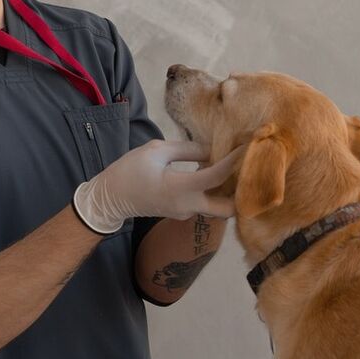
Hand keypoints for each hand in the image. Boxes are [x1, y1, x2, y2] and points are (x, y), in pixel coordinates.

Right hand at [72, 140, 243, 233]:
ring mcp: (186, 212)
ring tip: (236, 168)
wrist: (110, 199)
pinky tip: (216, 172)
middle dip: (242, 193)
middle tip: (249, 170)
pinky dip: (214, 191)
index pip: (217, 176)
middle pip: (227, 209)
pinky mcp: (182, 212)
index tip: (249, 146)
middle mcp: (188, 205)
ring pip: (218, 207)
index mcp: (181, 188)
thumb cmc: (129, 171)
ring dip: (229, 191)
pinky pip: (205, 203)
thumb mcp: (156, 151)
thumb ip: (187, 149)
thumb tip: (212, 149)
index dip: (235, 161)